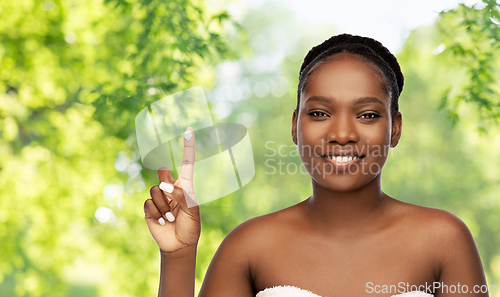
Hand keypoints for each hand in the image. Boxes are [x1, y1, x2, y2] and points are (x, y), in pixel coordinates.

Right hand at [143, 127, 200, 252]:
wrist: (179, 244)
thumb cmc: (190, 226)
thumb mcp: (192, 210)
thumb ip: (181, 196)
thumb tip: (163, 186)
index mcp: (185, 185)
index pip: (186, 163)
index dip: (187, 147)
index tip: (188, 130)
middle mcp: (171, 188)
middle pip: (163, 172)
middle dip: (165, 182)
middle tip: (171, 195)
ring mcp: (159, 197)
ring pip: (155, 190)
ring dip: (164, 206)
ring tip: (170, 217)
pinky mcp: (149, 208)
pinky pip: (148, 203)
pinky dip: (157, 213)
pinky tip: (162, 221)